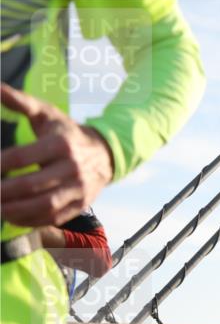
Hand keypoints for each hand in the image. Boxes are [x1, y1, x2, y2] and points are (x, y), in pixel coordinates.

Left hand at [0, 83, 113, 226]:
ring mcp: (78, 189)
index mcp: (61, 145)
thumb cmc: (66, 133)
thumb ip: (19, 102)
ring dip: (15, 210)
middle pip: (32, 185)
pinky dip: (30, 220)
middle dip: (4, 192)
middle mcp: (72, 169)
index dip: (0, 165)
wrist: (104, 154)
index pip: (23, 157)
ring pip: (44, 205)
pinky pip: (53, 217)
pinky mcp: (79, 205)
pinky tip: (11, 217)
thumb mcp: (46, 114)